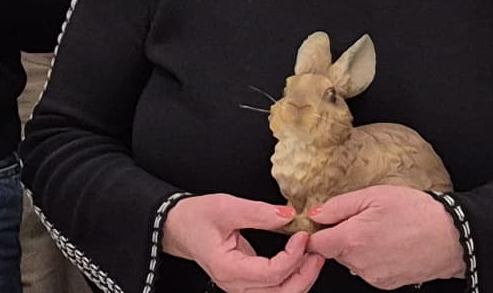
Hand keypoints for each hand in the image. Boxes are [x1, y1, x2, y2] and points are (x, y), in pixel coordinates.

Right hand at [161, 194, 323, 291]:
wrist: (176, 227)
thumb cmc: (195, 217)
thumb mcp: (225, 207)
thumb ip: (258, 212)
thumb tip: (288, 215)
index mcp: (228, 269)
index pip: (272, 273)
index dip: (293, 256)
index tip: (302, 235)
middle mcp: (235, 285)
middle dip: (305, 274)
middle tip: (316, 251)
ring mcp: (241, 288)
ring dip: (302, 278)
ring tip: (312, 256)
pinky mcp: (247, 284)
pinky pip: (276, 289)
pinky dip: (292, 278)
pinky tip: (300, 261)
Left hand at [307, 186, 464, 286]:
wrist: (453, 236)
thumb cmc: (416, 212)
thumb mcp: (373, 196)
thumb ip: (337, 206)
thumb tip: (315, 214)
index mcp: (351, 239)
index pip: (314, 243)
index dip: (315, 231)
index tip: (322, 222)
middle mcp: (360, 263)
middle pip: (333, 252)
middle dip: (340, 236)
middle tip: (362, 220)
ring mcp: (374, 276)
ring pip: (351, 261)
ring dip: (357, 248)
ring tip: (380, 231)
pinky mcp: (388, 284)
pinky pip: (368, 269)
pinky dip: (372, 258)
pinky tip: (389, 244)